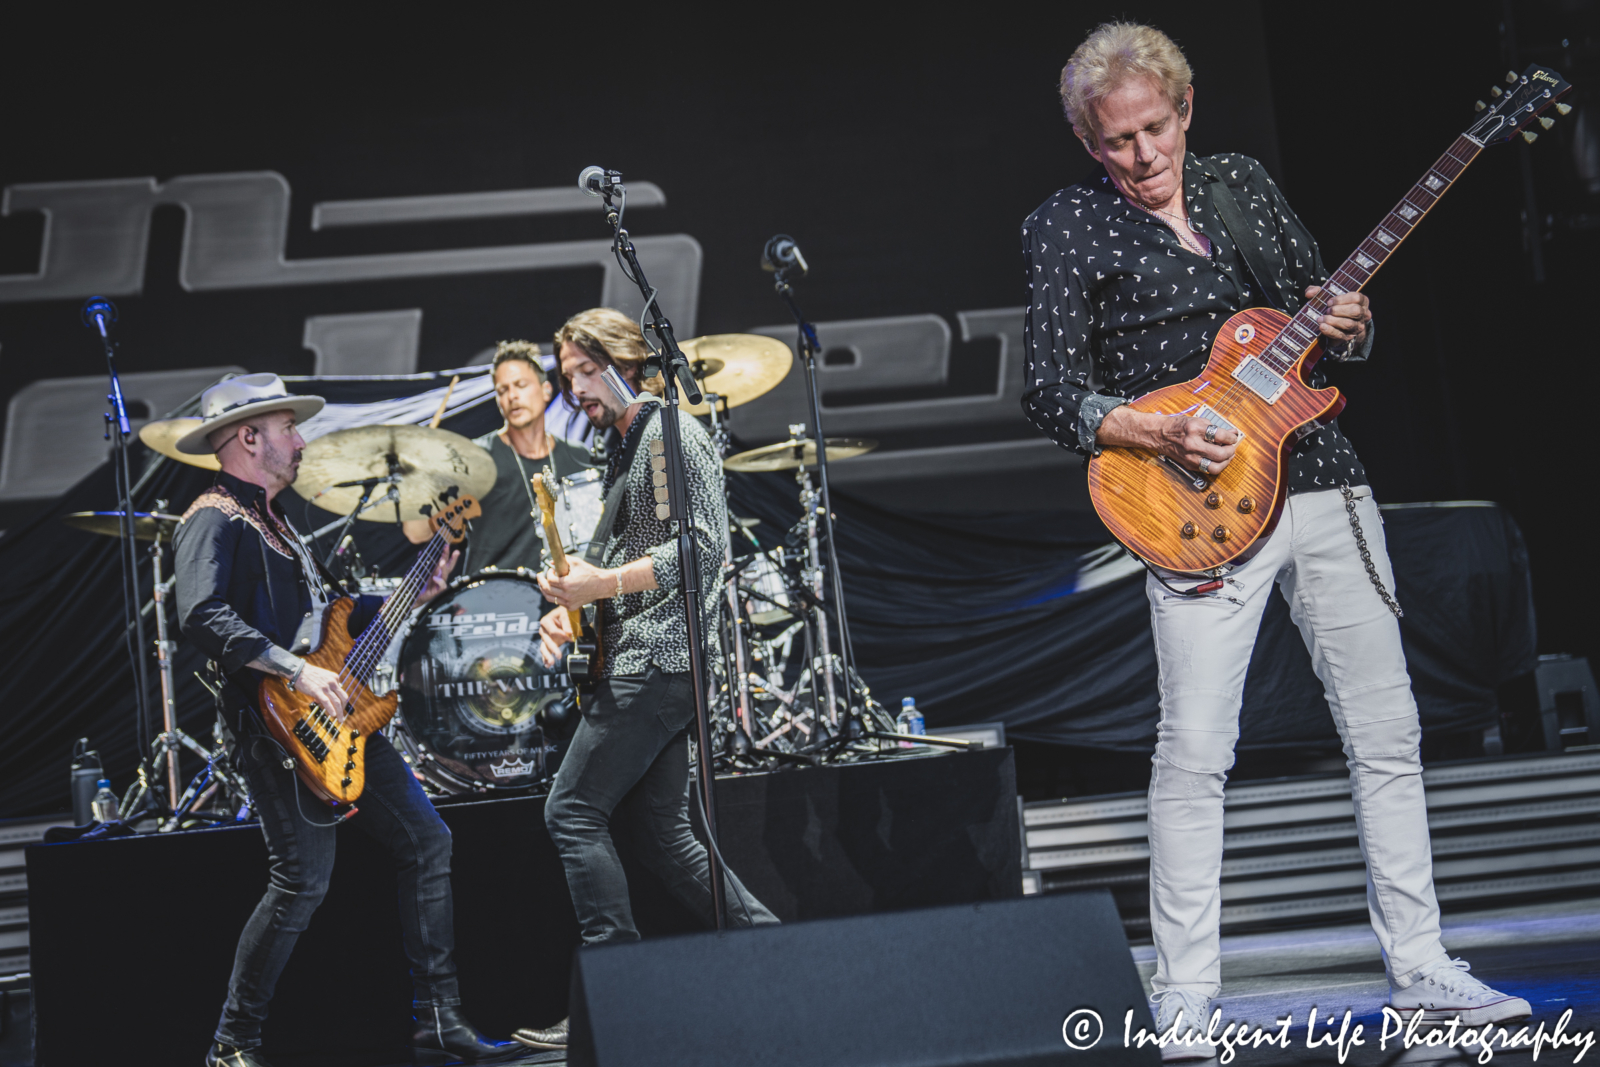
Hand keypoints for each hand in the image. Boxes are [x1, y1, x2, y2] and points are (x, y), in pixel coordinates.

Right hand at [296, 664, 350, 720]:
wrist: (298, 670)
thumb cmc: (309, 675)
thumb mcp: (322, 678)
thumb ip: (325, 689)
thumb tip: (322, 702)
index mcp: (335, 678)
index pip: (342, 692)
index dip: (341, 702)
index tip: (340, 709)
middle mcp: (333, 682)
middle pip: (343, 698)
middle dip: (343, 709)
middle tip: (342, 717)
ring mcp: (325, 687)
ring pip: (336, 701)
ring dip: (339, 712)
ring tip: (339, 720)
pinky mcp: (317, 691)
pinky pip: (327, 702)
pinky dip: (331, 709)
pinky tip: (333, 715)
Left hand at [416, 547, 460, 605]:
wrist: (414, 597)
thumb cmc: (418, 585)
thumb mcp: (419, 572)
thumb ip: (421, 563)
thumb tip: (421, 553)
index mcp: (437, 571)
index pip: (444, 560)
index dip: (446, 553)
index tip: (446, 545)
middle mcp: (440, 576)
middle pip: (449, 566)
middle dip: (453, 559)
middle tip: (456, 551)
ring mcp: (439, 583)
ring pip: (446, 575)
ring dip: (444, 568)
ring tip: (442, 561)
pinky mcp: (437, 591)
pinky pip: (442, 586)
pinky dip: (439, 581)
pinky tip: (435, 578)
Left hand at [537, 558, 612, 609]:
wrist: (602, 585)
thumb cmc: (592, 574)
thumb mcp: (577, 563)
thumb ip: (563, 560)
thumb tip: (552, 561)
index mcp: (567, 584)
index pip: (550, 580)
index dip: (548, 573)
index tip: (550, 570)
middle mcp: (567, 595)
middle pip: (547, 590)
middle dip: (541, 582)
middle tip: (540, 577)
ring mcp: (569, 602)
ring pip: (550, 598)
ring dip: (545, 591)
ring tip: (543, 585)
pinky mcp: (572, 606)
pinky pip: (558, 603)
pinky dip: (555, 597)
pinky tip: (555, 591)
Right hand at [539, 608, 572, 667]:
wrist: (567, 614)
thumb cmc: (566, 612)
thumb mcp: (566, 614)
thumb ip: (567, 623)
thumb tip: (569, 633)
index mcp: (546, 621)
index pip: (553, 631)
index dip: (561, 635)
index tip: (569, 638)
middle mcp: (543, 630)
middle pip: (547, 641)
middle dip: (553, 649)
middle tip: (559, 656)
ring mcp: (545, 637)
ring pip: (544, 647)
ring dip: (547, 656)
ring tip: (551, 663)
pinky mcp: (549, 643)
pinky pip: (546, 651)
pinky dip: (546, 658)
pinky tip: (547, 665)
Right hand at [1099, 406, 1238, 475]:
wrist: (1158, 434)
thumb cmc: (1177, 426)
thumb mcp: (1197, 420)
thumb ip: (1214, 428)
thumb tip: (1231, 434)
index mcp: (1195, 429)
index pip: (1221, 436)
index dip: (1231, 437)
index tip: (1233, 437)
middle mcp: (1192, 444)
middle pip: (1220, 454)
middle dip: (1231, 451)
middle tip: (1232, 447)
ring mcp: (1190, 456)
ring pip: (1215, 467)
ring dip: (1225, 462)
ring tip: (1227, 456)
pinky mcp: (1189, 464)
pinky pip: (1207, 469)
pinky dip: (1215, 465)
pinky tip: (1217, 459)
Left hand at [1306, 285, 1369, 345]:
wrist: (1337, 327)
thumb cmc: (1334, 307)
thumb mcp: (1328, 296)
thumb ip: (1318, 291)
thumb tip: (1309, 293)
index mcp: (1361, 301)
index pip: (1356, 298)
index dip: (1341, 299)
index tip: (1329, 302)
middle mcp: (1362, 314)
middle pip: (1355, 311)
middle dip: (1338, 310)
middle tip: (1327, 311)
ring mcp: (1357, 327)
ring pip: (1349, 324)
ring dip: (1333, 320)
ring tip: (1321, 318)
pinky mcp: (1349, 337)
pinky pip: (1341, 335)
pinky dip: (1330, 330)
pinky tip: (1322, 326)